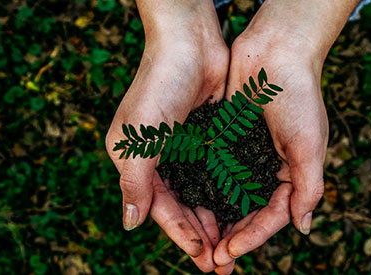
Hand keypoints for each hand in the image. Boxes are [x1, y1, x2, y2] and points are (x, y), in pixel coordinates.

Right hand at [105, 1, 228, 271]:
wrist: (189, 44)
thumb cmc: (158, 86)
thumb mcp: (138, 139)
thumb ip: (134, 183)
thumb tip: (129, 225)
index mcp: (138, 162)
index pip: (160, 209)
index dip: (181, 235)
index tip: (202, 258)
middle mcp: (161, 159)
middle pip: (183, 207)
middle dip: (201, 236)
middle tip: (222, 264)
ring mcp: (186, 149)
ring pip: (202, 195)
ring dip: (216, 220)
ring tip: (233, 246)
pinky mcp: (209, 138)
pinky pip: (218, 174)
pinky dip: (227, 194)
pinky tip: (241, 212)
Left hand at [213, 33, 327, 274]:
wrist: (276, 52)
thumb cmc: (299, 96)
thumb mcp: (310, 145)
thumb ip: (308, 187)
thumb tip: (303, 228)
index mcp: (291, 174)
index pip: (272, 216)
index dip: (253, 237)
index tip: (230, 252)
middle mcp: (267, 168)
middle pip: (248, 212)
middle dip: (231, 237)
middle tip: (211, 261)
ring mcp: (245, 155)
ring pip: (228, 196)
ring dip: (215, 220)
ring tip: (199, 243)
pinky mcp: (226, 140)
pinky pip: (213, 170)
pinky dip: (203, 189)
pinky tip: (189, 205)